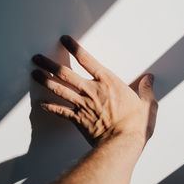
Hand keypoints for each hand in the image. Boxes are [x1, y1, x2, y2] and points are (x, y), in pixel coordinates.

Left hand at [32, 35, 157, 146]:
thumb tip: (149, 79)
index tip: (64, 40)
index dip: (74, 48)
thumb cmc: (135, 124)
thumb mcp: (146, 104)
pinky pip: (60, 111)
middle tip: (37, 58)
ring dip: (45, 80)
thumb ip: (145, 90)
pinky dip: (50, 107)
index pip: (87, 59)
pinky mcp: (77, 119)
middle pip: (65, 73)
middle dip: (49, 64)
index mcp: (108, 81)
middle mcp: (91, 90)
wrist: (122, 144)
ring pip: (59, 89)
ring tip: (34, 73)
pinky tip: (40, 104)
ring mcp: (82, 104)